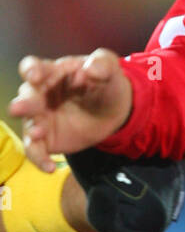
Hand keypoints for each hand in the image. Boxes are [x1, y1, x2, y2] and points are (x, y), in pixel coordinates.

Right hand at [8, 49, 132, 171]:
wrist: (114, 111)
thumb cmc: (105, 83)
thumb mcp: (110, 69)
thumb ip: (103, 64)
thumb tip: (92, 68)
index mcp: (52, 73)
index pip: (33, 67)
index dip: (31, 70)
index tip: (35, 75)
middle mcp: (40, 95)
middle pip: (26, 96)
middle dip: (24, 102)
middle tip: (21, 108)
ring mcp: (41, 118)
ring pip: (28, 124)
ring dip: (30, 130)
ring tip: (38, 134)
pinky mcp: (46, 139)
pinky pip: (36, 150)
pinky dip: (39, 159)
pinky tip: (50, 167)